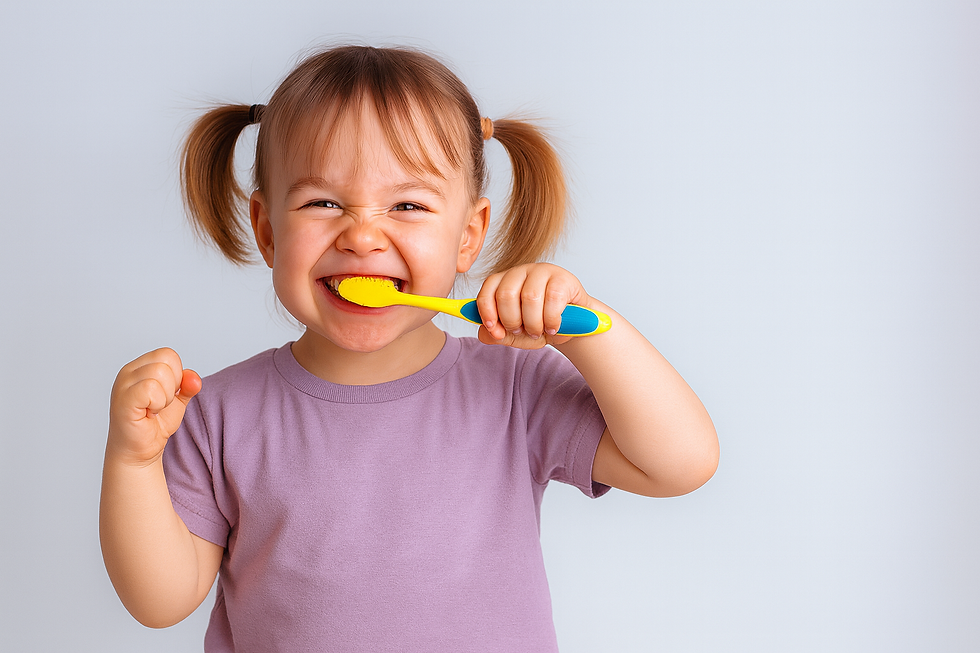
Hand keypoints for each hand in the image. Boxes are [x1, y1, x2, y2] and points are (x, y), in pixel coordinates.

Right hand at [107, 348, 200, 466]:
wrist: (140, 452)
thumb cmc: (154, 424)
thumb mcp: (178, 400)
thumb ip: (188, 385)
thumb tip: (194, 378)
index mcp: (140, 367)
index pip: (168, 354)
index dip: (177, 375)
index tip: (167, 394)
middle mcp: (128, 372)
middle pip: (165, 361)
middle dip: (172, 387)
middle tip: (159, 404)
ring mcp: (123, 386)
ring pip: (159, 372)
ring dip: (165, 397)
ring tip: (153, 409)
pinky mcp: (123, 401)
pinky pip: (150, 388)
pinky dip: (157, 403)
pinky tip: (149, 413)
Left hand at [475, 263, 592, 348]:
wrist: (571, 327)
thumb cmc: (540, 326)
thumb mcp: (515, 335)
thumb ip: (496, 335)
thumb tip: (484, 333)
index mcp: (504, 282)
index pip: (487, 290)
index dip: (487, 313)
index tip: (495, 331)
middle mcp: (520, 272)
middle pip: (506, 294)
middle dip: (512, 321)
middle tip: (522, 331)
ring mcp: (542, 271)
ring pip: (529, 297)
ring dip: (533, 323)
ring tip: (539, 331)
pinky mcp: (562, 278)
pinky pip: (552, 299)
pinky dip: (551, 320)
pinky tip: (553, 327)